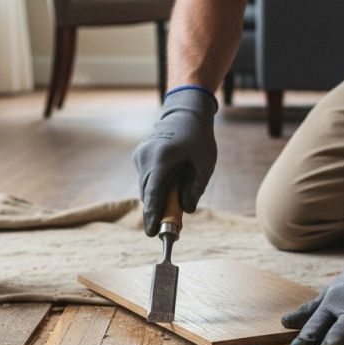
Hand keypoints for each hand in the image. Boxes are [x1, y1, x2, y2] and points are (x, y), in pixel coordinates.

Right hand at [132, 86, 217, 235]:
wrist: (185, 111)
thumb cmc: (198, 137)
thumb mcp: (205, 164)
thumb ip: (195, 189)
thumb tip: (186, 210)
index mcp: (162, 159)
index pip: (154, 195)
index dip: (153, 216)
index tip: (152, 233)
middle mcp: (146, 157)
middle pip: (147, 194)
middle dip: (155, 211)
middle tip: (166, 227)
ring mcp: (140, 155)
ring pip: (145, 187)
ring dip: (155, 198)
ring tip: (170, 206)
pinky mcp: (139, 155)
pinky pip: (145, 178)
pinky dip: (154, 187)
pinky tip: (168, 186)